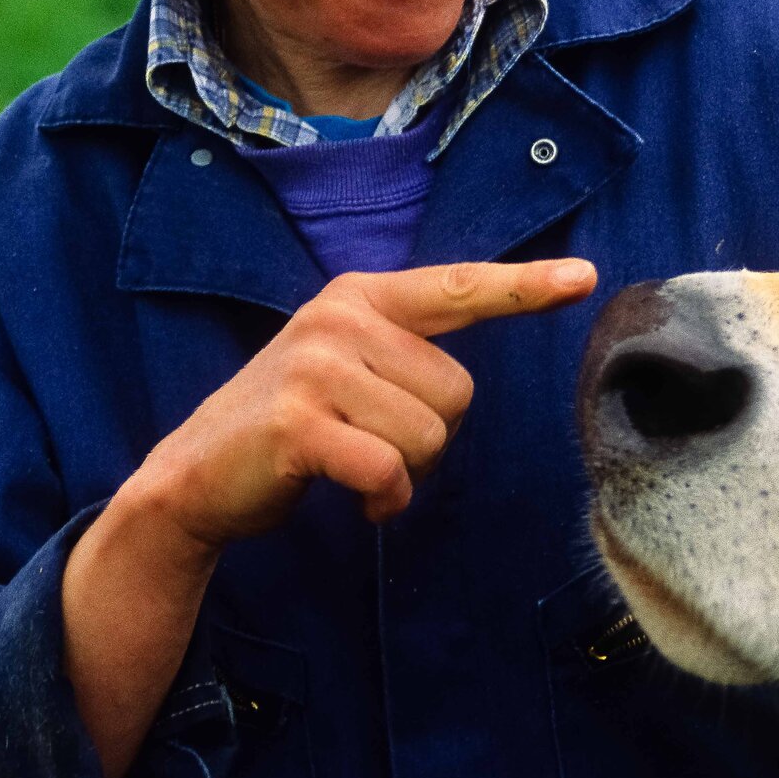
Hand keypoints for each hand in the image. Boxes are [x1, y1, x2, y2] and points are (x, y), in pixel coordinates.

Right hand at [123, 258, 596, 546]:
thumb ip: (404, 355)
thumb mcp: (347, 368)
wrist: (194, 478)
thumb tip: (465, 383)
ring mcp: (316, 368)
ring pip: (429, 436)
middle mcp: (340, 319)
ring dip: (403, 472)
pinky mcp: (299, 423)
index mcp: (361, 297)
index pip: (459, 287)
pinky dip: (383, 499)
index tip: (584, 278)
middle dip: (427, 436)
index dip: (525, 286)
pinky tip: (353, 496)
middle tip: (366, 440)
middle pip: (457, 393)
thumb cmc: (292, 425)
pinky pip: (389, 471)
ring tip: (351, 464)